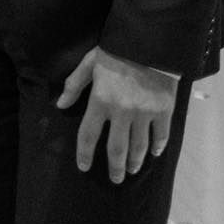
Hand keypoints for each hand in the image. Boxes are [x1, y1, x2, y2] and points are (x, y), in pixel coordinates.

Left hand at [57, 46, 177, 182]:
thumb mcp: (89, 64)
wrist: (147, 44)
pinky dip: (158, 147)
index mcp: (101, 101)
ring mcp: (145, 113)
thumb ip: (74, 86)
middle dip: (114, 167)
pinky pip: (161, 135)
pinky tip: (154, 154)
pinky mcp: (164, 111)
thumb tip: (60, 105)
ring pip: (139, 146)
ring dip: (135, 161)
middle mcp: (122, 112)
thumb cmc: (114, 52)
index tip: (84, 167)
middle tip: (115, 179)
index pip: (89, 134)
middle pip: (117, 148)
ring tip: (131, 170)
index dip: (84, 153)